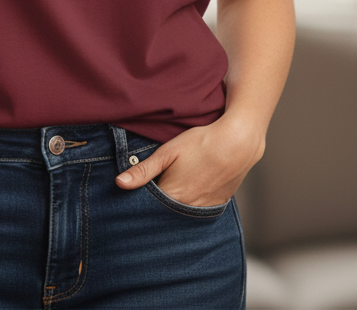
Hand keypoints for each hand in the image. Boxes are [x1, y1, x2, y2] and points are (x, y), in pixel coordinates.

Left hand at [114, 116, 264, 206]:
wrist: (237, 143)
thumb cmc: (201, 143)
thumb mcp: (168, 152)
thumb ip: (143, 170)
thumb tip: (119, 183)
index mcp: (172, 197)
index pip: (148, 207)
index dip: (140, 199)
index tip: (134, 192)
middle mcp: (187, 209)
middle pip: (164, 212)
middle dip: (156, 204)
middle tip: (155, 186)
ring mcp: (203, 209)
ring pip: (180, 213)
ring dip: (173, 204)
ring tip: (174, 185)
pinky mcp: (216, 206)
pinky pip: (196, 211)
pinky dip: (189, 204)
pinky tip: (189, 188)